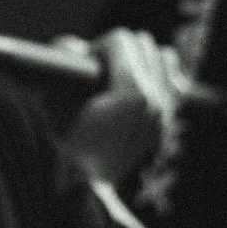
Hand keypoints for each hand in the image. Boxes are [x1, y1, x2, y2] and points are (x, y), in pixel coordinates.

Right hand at [55, 28, 182, 187]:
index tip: (84, 61)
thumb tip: (71, 45)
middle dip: (119, 50)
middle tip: (97, 68)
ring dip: (140, 61)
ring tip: (117, 77)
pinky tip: (132, 91)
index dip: (96, 45)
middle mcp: (157, 102)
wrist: (84, 187)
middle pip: (145, 45)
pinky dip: (155, 79)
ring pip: (164, 60)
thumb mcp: (55, 100)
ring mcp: (165, 115)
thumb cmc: (65, 144)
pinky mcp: (165, 125)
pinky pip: (171, 84)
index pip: (122, 40)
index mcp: (133, 94)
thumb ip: (64, 63)